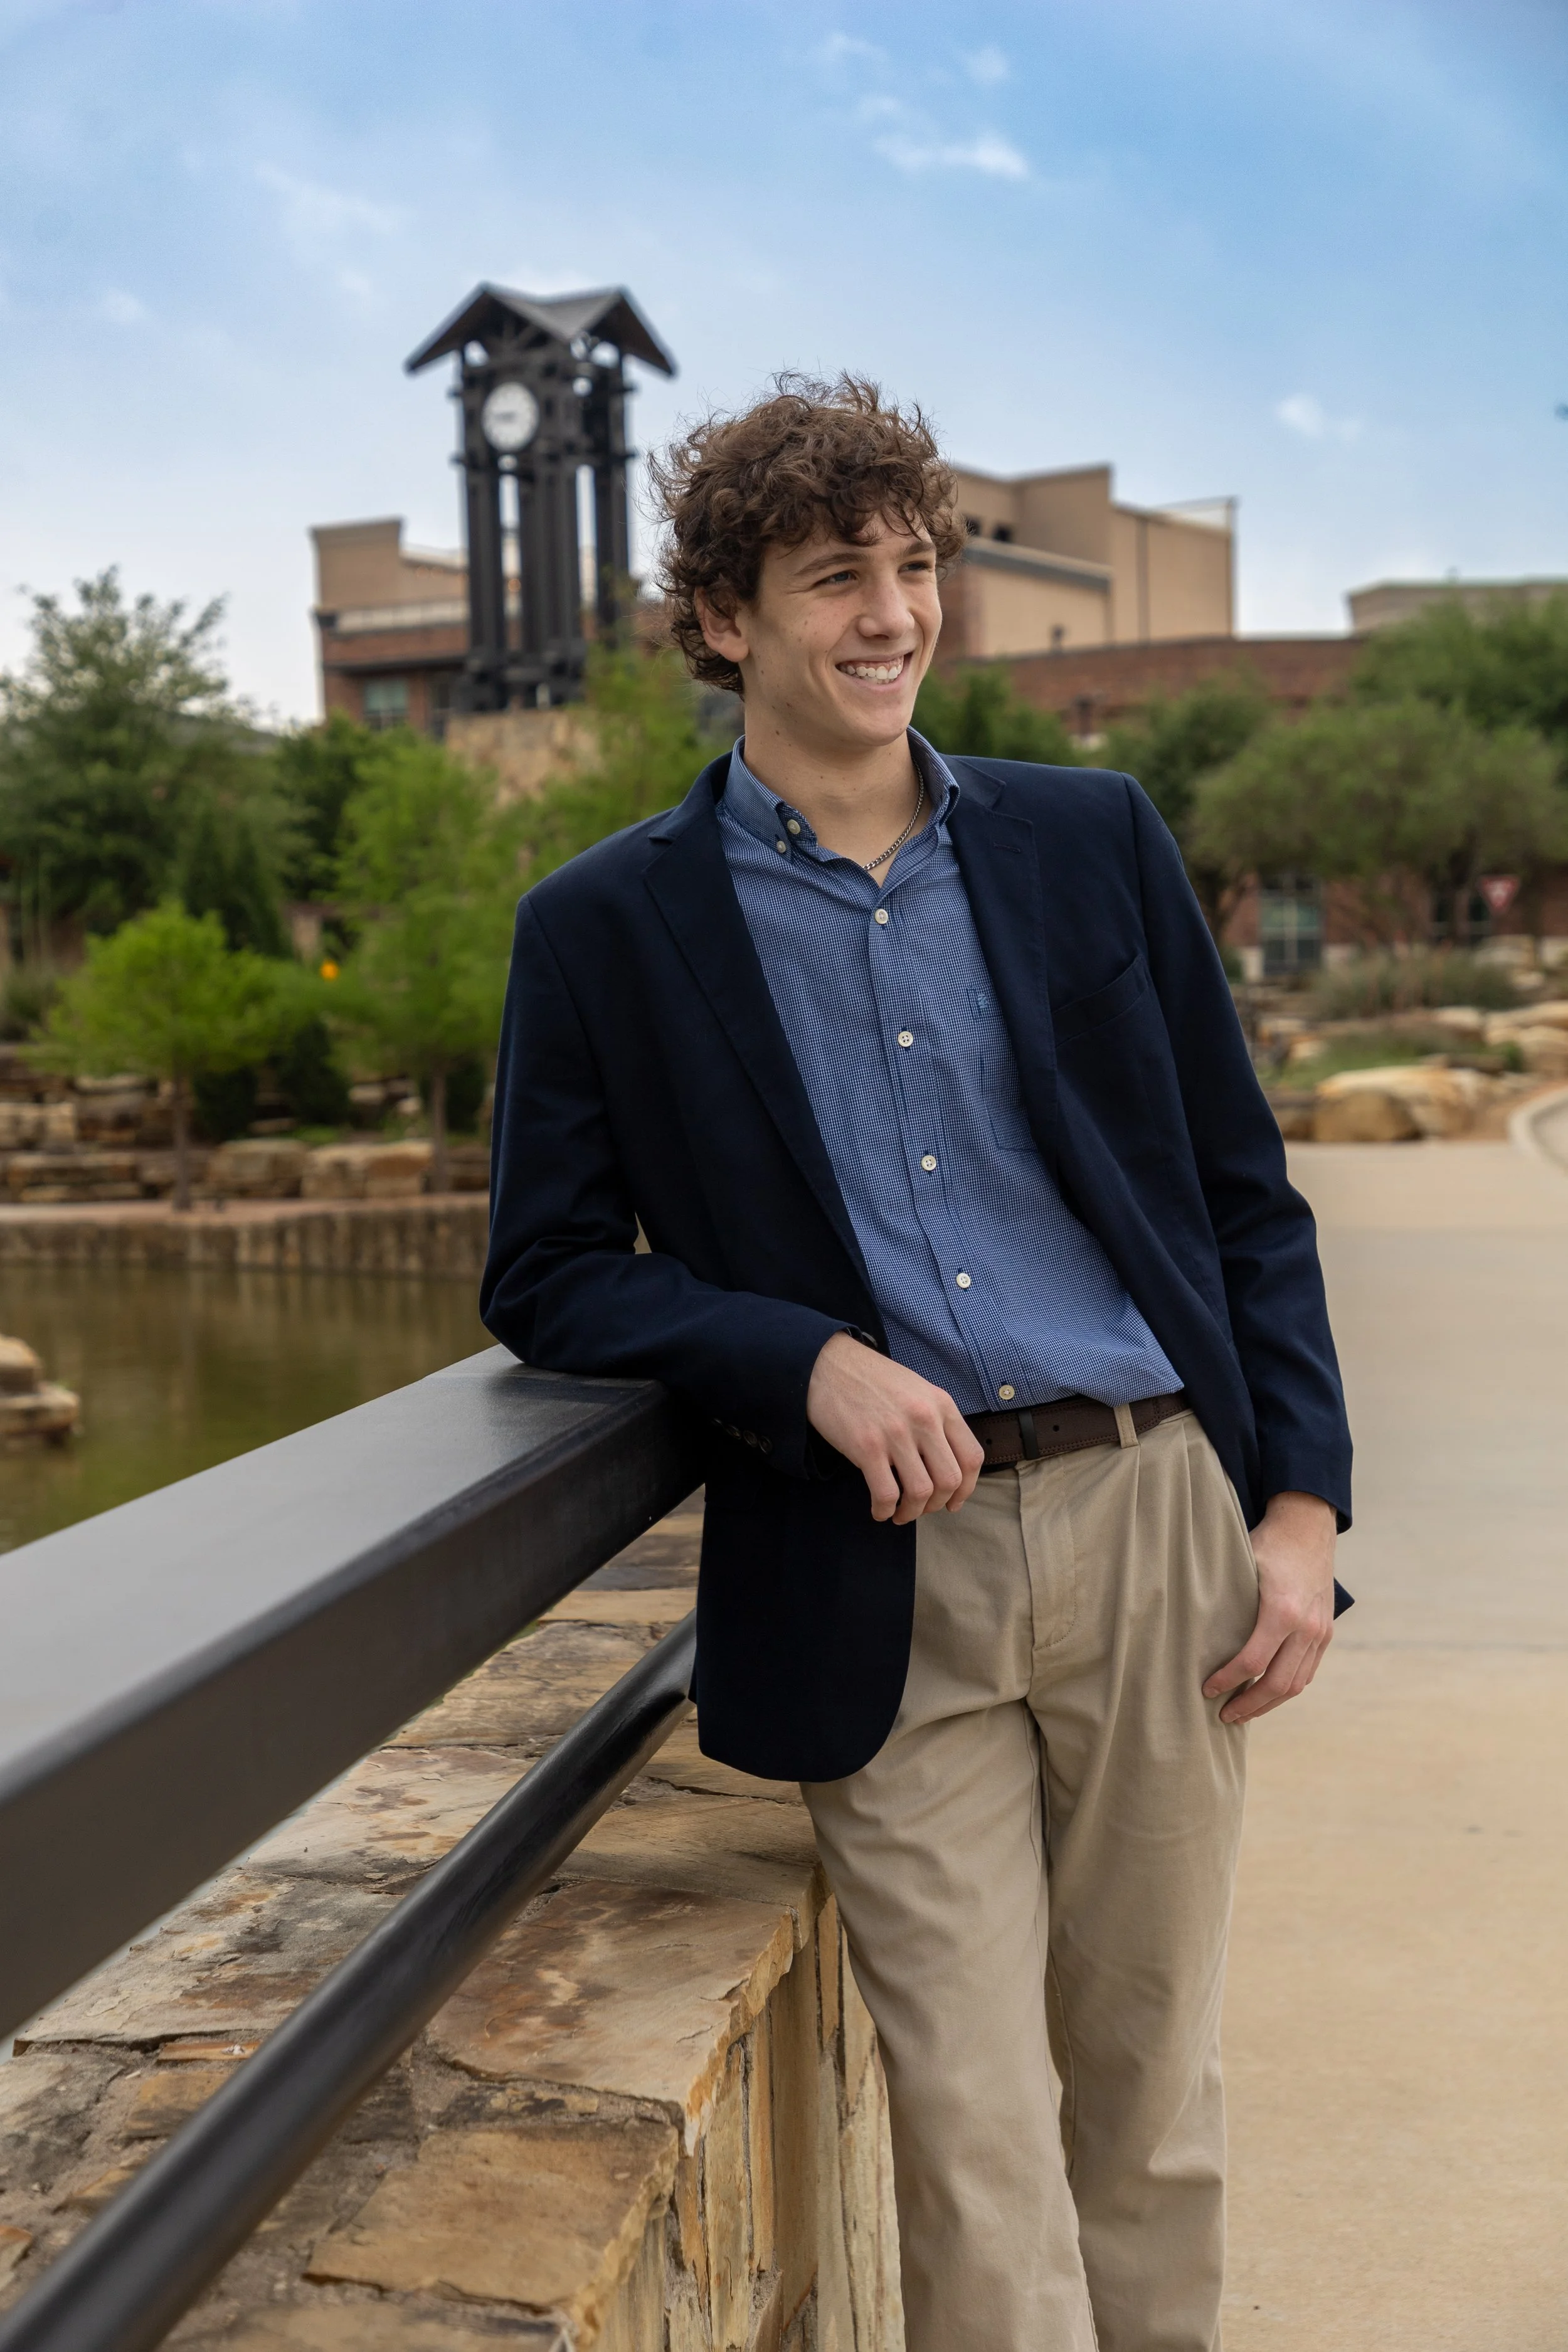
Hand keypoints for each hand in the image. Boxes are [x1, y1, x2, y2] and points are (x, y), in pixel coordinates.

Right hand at [807, 1332, 984, 1524]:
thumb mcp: (918, 1390)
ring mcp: (896, 1433)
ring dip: (912, 1512)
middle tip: (923, 1508)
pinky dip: (885, 1510)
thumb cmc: (873, 1380)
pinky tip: (880, 1510)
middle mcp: (924, 1419)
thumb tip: (946, 1464)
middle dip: (938, 1504)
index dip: (966, 1488)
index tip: (953, 1501)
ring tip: (901, 1513)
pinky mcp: (867, 1447)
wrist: (828, 1365)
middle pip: (950, 1480)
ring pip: (921, 1492)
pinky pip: (886, 1494)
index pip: (971, 1457)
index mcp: (941, 1405)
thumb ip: (936, 1421)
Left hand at [1202, 1490, 1336, 1724]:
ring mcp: (1320, 1632)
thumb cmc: (1267, 1544)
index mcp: (1282, 1611)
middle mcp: (1306, 1627)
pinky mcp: (1326, 1633)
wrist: (1307, 1527)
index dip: (1228, 1681)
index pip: (1252, 1662)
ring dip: (1269, 1703)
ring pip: (1296, 1684)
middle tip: (1224, 1716)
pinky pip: (1308, 1671)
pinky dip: (1287, 1688)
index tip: (1207, 1690)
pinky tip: (1267, 1693)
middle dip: (1249, 1705)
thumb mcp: (1240, 1566)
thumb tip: (1186, 1626)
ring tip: (1244, 1712)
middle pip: (1278, 1684)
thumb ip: (1223, 1599)